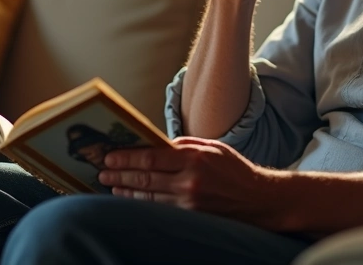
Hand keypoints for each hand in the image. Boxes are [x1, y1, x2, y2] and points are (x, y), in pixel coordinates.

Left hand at [98, 137, 283, 228]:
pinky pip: (160, 209)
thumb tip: (155, 144)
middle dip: (120, 175)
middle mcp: (190, 181)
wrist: (259, 200)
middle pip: (145, 178)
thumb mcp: (212, 148)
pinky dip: (142, 204)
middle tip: (102, 173)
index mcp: (194, 158)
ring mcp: (190, 203)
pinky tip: (130, 199)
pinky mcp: (192, 217)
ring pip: (148, 197)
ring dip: (126, 191)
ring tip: (111, 186)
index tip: (109, 156)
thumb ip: (183, 146)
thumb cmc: (235, 170)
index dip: (126, 157)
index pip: (151, 156)